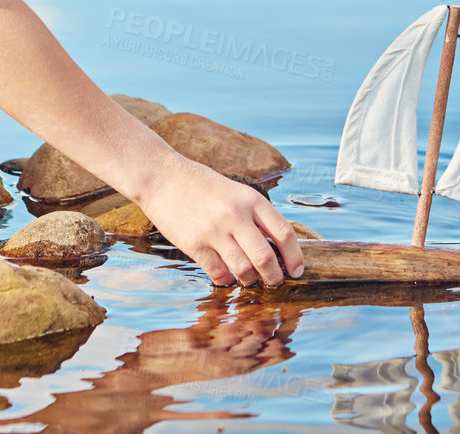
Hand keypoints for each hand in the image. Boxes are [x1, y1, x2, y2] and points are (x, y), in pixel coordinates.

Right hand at [137, 157, 305, 286]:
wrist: (162, 177)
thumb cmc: (201, 185)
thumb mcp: (236, 192)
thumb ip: (255, 216)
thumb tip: (276, 247)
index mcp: (251, 199)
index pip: (284, 233)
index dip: (295, 257)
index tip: (296, 271)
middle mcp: (236, 215)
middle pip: (266, 257)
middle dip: (274, 276)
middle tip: (274, 282)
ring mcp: (214, 231)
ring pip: (244, 270)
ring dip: (250, 280)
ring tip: (249, 279)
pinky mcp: (195, 244)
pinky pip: (219, 273)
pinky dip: (226, 279)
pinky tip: (226, 275)